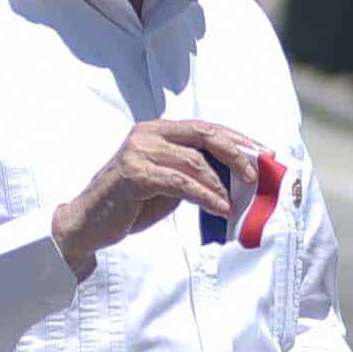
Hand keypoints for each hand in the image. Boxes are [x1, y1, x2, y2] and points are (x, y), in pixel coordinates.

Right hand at [51, 118, 269, 274]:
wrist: (89, 223)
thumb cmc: (132, 202)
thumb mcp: (170, 182)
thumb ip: (196, 172)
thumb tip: (239, 175)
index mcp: (157, 131)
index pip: (205, 128)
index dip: (237, 139)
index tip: (264, 153)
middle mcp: (147, 134)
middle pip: (204, 136)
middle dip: (236, 155)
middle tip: (256, 176)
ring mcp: (138, 152)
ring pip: (195, 162)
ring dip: (221, 185)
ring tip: (235, 203)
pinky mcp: (134, 174)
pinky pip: (181, 182)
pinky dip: (206, 196)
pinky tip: (221, 208)